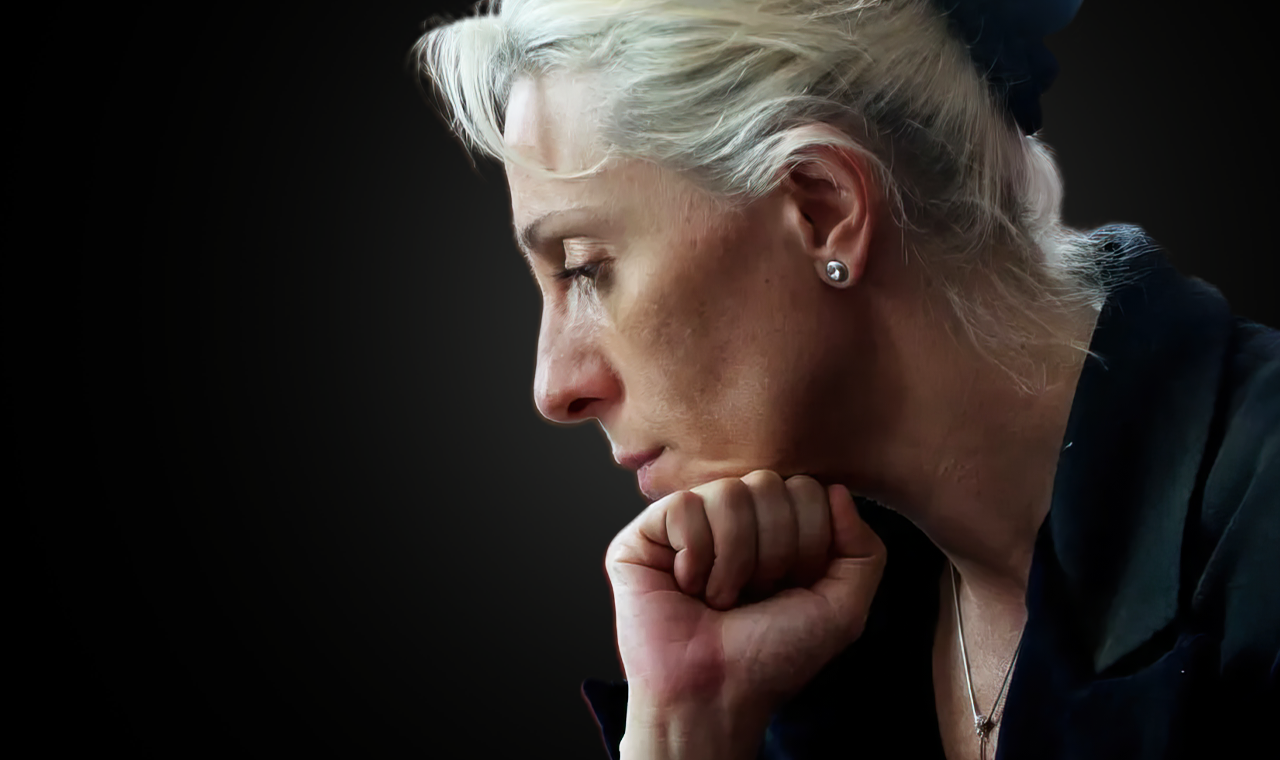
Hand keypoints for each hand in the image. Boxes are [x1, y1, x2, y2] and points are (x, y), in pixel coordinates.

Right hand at [604, 471, 885, 759]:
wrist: (714, 695)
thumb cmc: (772, 657)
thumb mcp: (841, 609)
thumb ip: (863, 550)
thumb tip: (838, 490)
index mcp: (774, 524)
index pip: (806, 488)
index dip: (807, 543)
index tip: (789, 587)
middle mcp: (732, 516)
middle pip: (769, 484)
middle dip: (773, 552)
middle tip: (753, 594)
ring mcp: (688, 521)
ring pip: (728, 493)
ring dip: (734, 561)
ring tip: (719, 596)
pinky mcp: (645, 533)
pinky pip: (683, 507)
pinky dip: (694, 558)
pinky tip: (687, 586)